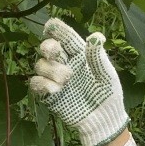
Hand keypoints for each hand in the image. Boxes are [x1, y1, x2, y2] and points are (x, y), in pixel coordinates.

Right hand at [29, 17, 129, 145]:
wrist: (103, 120)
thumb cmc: (108, 94)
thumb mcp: (107, 75)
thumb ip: (98, 57)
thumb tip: (96, 36)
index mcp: (80, 54)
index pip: (66, 37)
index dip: (57, 29)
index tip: (50, 26)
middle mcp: (65, 63)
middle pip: (47, 48)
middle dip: (47, 46)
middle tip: (53, 52)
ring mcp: (55, 79)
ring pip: (40, 65)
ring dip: (50, 69)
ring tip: (66, 80)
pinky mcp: (48, 94)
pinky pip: (36, 83)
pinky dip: (42, 84)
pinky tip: (55, 90)